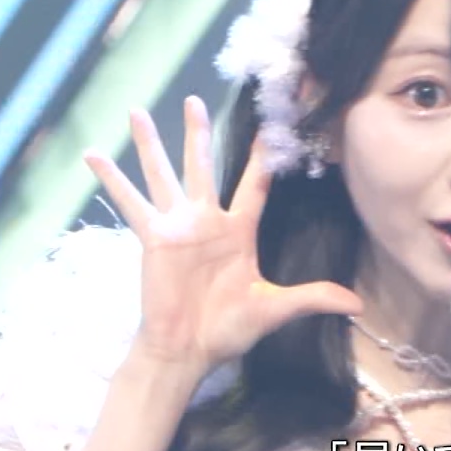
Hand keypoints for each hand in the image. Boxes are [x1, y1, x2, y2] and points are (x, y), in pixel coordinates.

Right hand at [85, 96, 362, 374]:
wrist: (188, 351)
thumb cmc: (228, 329)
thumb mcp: (275, 308)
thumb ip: (313, 297)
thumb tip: (358, 304)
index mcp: (239, 231)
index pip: (254, 184)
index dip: (262, 157)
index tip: (268, 126)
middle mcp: (206, 220)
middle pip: (203, 165)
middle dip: (198, 133)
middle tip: (194, 99)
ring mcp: (177, 226)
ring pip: (163, 174)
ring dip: (150, 144)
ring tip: (137, 110)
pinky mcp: (152, 237)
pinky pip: (130, 203)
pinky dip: (111, 180)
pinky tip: (93, 155)